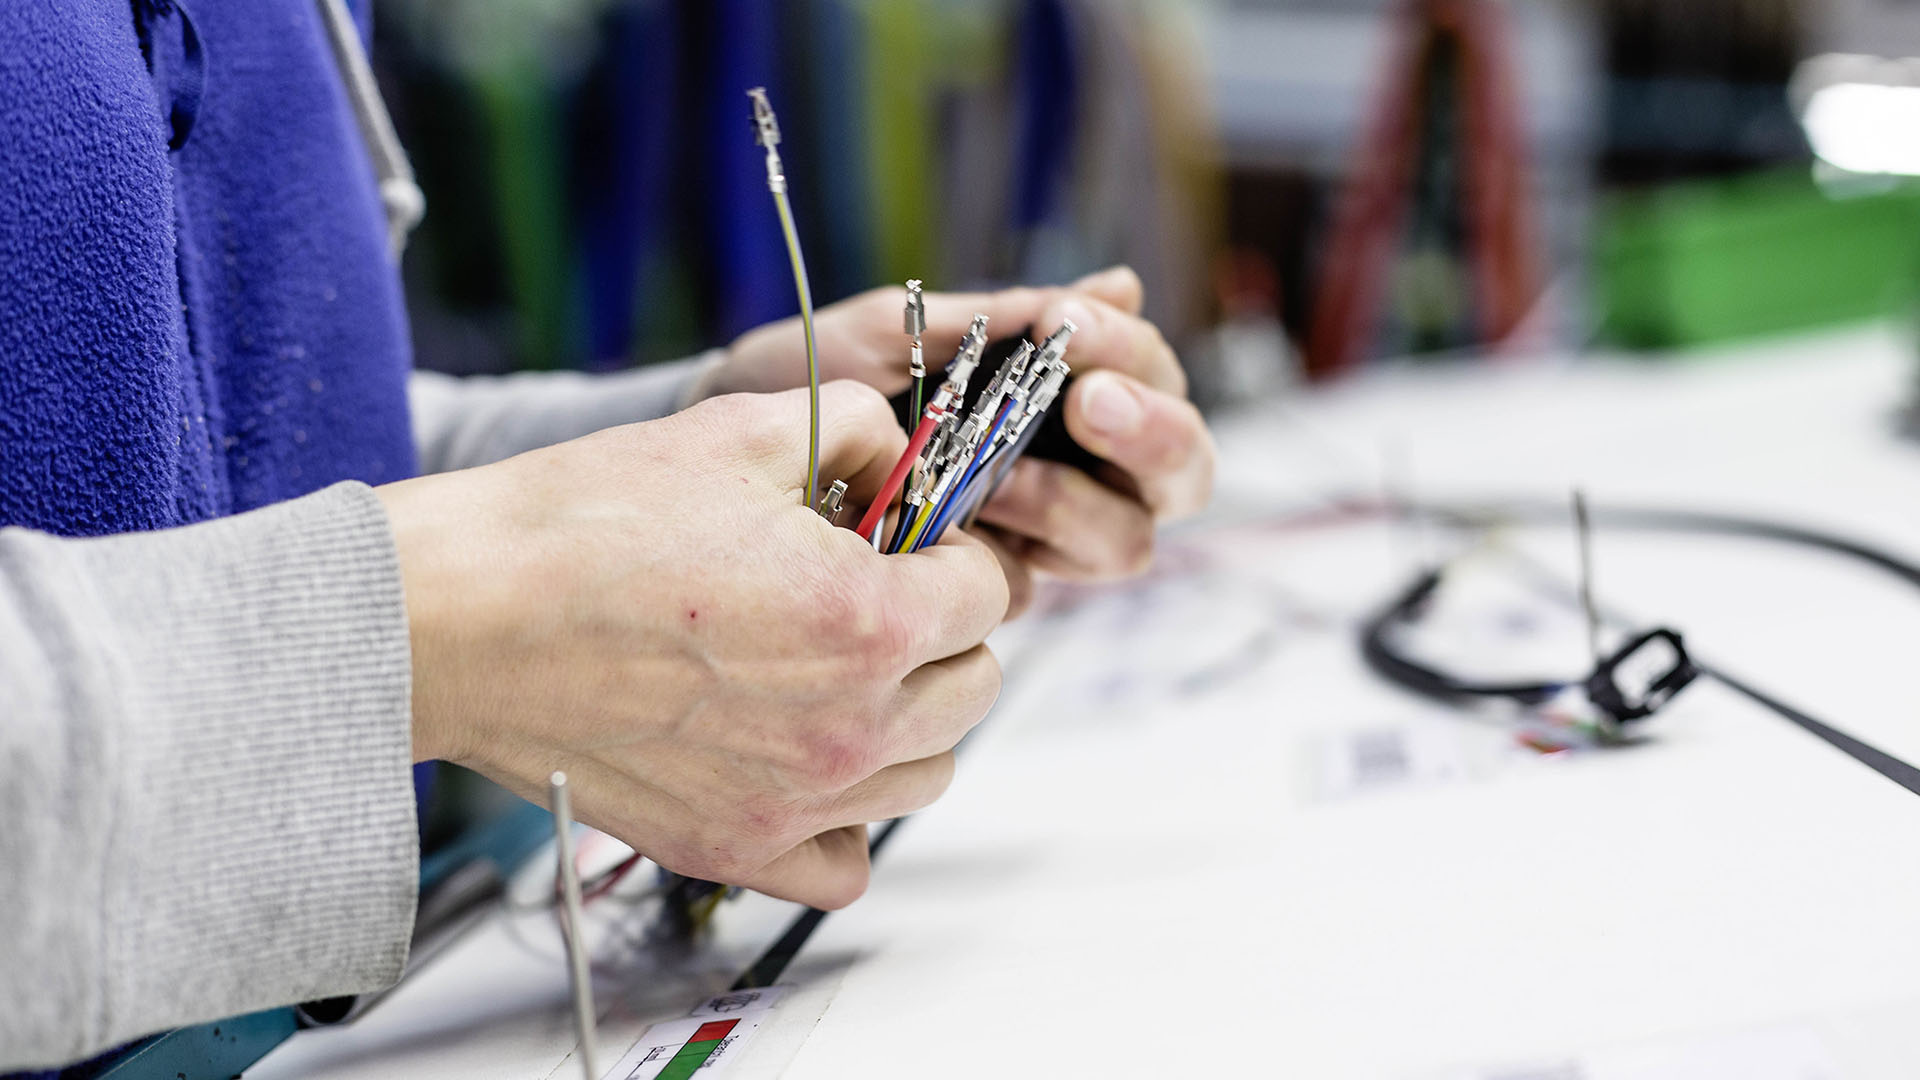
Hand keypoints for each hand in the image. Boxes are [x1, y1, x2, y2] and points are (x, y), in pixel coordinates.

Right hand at [378, 383, 1014, 909]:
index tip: (911, 542)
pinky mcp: (733, 846)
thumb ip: (860, 430)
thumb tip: (898, 458)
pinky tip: (808, 760)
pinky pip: (847, 864)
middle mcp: (850, 725)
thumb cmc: (584, 527)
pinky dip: (848, 819)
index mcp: (870, 619)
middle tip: (874, 595)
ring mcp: (796, 799)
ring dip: (908, 717)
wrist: (464, 616)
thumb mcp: (743, 430)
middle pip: (974, 686)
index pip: (989, 591)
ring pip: (927, 773)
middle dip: (942, 629)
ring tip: (837, 672)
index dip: (953, 551)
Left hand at [702, 267, 1214, 592]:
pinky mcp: (984, 590)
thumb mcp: (905, 332)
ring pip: (1123, 541)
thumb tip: (1120, 285)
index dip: (1136, 361)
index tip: (1075, 334)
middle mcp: (1078, 470)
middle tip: (1085, 404)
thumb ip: (1010, 321)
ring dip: (1071, 504)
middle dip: (1149, 436)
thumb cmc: (817, 374)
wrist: (723, 443)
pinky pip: (1034, 588)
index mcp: (1073, 394)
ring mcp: (1038, 535)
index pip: (1156, 383)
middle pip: (1179, 472)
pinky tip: (960, 531)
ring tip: (1000, 479)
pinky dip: (1006, 559)